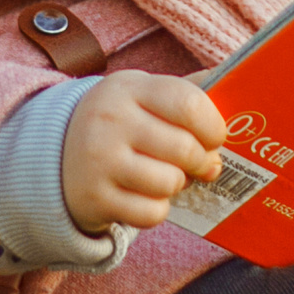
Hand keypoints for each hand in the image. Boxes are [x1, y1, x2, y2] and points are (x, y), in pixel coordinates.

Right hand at [61, 70, 227, 234]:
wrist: (53, 154)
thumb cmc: (118, 123)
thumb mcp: (142, 94)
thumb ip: (186, 90)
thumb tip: (240, 80)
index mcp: (128, 88)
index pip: (187, 102)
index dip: (214, 125)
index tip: (216, 137)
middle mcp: (110, 120)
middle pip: (184, 148)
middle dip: (202, 162)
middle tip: (200, 165)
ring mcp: (98, 160)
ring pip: (170, 183)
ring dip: (177, 185)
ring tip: (167, 176)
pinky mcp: (94, 198)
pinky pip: (151, 213)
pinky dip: (157, 209)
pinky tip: (145, 196)